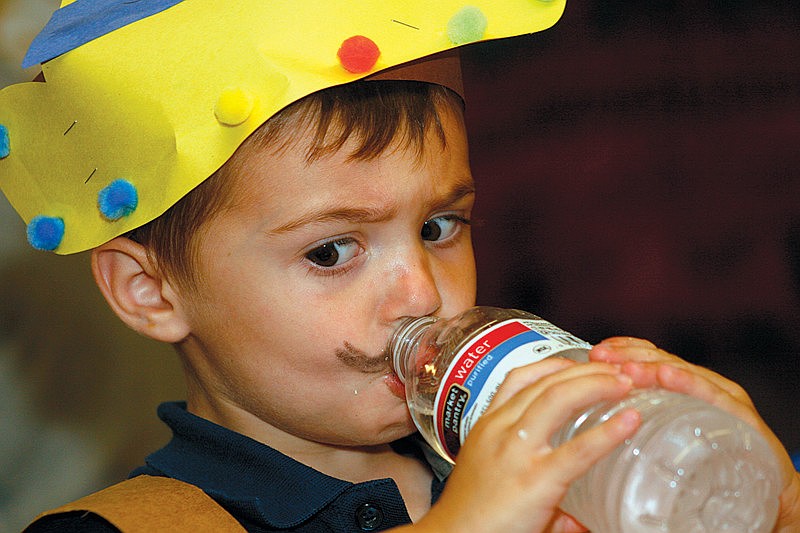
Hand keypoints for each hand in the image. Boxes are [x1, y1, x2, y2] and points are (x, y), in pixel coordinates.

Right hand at [409, 358, 640, 532]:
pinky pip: (578, 449)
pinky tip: (629, 420)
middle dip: (585, 369)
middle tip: (614, 369)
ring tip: (625, 382)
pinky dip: (608, 431)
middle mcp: (500, 429)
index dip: (553, 364)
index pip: (519, 377)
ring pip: (558, 398)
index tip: (579, 363)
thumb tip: (574, 518)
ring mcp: (517, 451)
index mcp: (487, 425)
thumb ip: (531, 482)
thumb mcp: (492, 480)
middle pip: (546, 382)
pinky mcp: (536, 480)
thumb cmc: (471, 518)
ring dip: (596, 384)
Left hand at [590, 337, 799, 532]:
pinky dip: (690, 384)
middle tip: (601, 357)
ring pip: (684, 373)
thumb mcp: (672, 437)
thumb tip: (595, 423)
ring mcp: (724, 398)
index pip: (651, 358)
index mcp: (685, 388)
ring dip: (652, 367)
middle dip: (629, 356)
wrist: (769, 495)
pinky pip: (714, 397)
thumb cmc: (714, 466)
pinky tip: (668, 376)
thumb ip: (643, 423)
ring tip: (627, 368)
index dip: (623, 351)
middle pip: (662, 361)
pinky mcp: (743, 418)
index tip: (595, 352)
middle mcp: (704, 386)